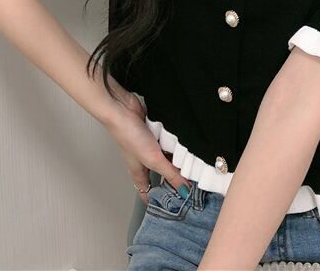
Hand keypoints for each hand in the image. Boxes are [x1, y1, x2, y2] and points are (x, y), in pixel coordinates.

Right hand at [103, 86, 192, 206]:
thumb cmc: (128, 136)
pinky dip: (177, 140)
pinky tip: (187, 141)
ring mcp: (151, 144)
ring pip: (168, 155)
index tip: (169, 209)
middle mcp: (146, 159)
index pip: (147, 191)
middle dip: (175, 177)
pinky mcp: (156, 131)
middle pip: (163, 173)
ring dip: (178, 157)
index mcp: (140, 171)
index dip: (156, 200)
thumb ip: (170, 174)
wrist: (124, 109)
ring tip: (195, 163)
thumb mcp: (153, 160)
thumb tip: (185, 191)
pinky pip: (170, 139)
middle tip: (193, 183)